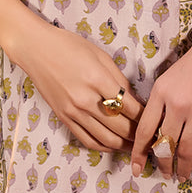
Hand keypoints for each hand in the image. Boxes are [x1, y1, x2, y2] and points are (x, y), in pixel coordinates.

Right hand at [9, 19, 143, 152]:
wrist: (36, 50)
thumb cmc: (69, 46)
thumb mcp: (100, 55)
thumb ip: (119, 79)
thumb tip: (135, 100)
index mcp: (98, 79)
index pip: (130, 107)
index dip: (146, 116)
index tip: (155, 119)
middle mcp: (85, 99)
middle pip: (121, 127)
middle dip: (139, 134)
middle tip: (150, 136)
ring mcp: (73, 111)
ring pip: (106, 139)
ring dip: (124, 145)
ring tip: (137, 145)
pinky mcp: (64, 118)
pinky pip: (87, 140)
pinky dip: (104, 146)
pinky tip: (115, 145)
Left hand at [130, 12, 191, 179]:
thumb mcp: (169, 77)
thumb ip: (161, 102)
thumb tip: (154, 133)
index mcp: (160, 92)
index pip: (144, 130)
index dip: (139, 153)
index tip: (136, 169)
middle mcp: (177, 103)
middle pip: (165, 145)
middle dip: (163, 164)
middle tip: (164, 174)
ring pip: (186, 150)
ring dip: (183, 168)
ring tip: (182, 175)